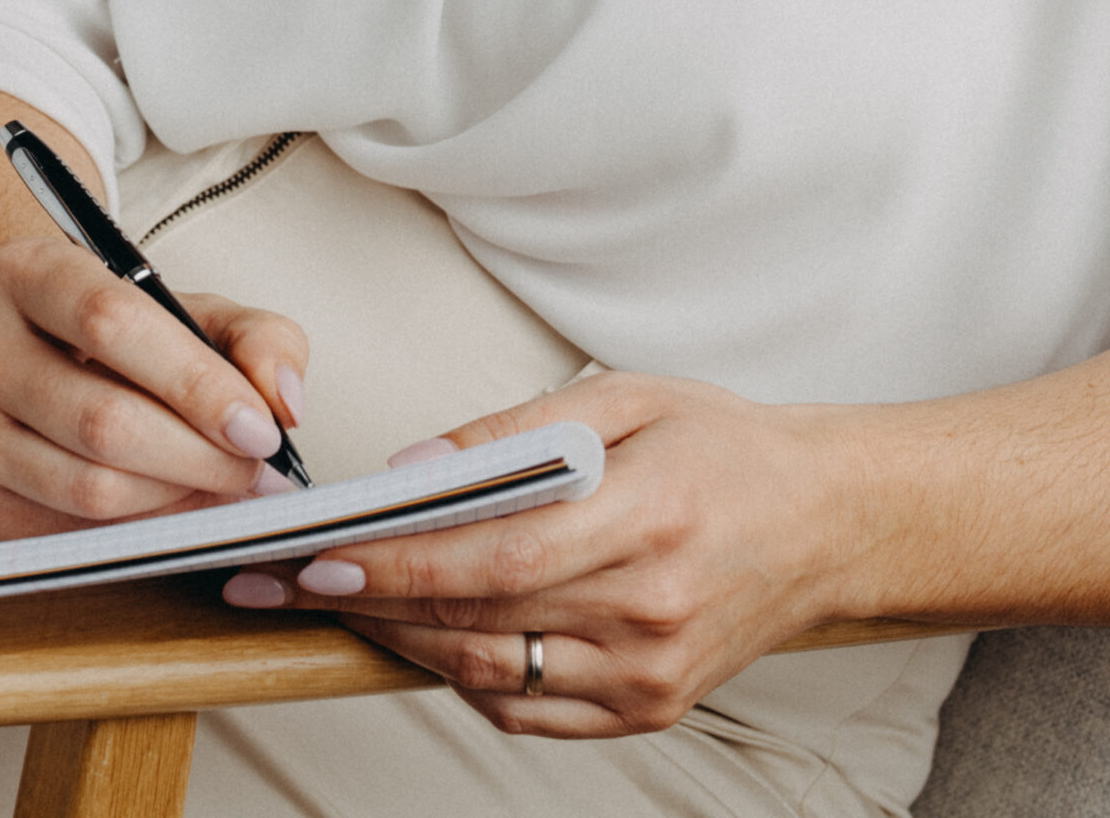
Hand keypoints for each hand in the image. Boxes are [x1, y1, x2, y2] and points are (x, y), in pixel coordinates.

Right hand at [0, 230, 309, 543]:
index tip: (260, 428)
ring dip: (175, 503)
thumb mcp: (196, 311)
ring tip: (221, 489)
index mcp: (26, 270)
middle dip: (198, 457)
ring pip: (85, 489)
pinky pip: (66, 538)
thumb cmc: (127, 336)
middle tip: (254, 471)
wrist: (34, 357)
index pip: (110, 323)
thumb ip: (259, 339)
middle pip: (100, 420)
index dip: (194, 383)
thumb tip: (284, 402)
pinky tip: (171, 512)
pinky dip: (136, 535)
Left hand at [223, 372, 850, 736]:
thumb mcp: (623, 397)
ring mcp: (648, 676)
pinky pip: (529, 712)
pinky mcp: (647, 710)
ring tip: (336, 601)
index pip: (491, 558)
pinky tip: (426, 634)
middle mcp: (647, 613)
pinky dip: (465, 677)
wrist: (824, 523)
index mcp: (646, 520)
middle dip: (367, 602)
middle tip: (285, 580)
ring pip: (491, 677)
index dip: (394, 565)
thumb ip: (514, 434)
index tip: (316, 556)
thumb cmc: (722, 447)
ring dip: (402, 642)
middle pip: (477, 624)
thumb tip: (414, 469)